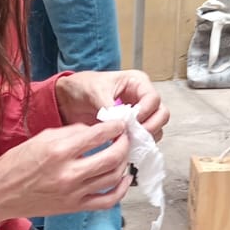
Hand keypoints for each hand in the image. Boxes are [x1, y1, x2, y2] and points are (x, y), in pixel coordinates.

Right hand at [0, 121, 131, 227]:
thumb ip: (71, 132)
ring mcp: (74, 193)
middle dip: (124, 144)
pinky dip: (121, 190)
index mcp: (59, 150)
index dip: (115, 126)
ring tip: (121, 155)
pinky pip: (108, 201)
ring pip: (114, 177)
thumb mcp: (41, 138)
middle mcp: (69, 173)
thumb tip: (96, 131)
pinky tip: (124, 179)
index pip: (99, 134)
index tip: (119, 124)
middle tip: (124, 138)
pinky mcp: (74, 207)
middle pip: (113, 157)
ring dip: (123, 163)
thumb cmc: (16, 164)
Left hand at [55, 70, 169, 142]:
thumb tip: (121, 126)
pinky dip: (139, 144)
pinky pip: (144, 138)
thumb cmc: (82, 87)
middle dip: (151, 126)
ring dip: (146, 137)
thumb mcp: (95, 92)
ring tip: (129, 142)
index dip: (146, 112)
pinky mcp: (132, 128)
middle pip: (161, 114)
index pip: (153, 99)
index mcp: (137, 83)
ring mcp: (139, 114)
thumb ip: (109, 108)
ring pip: (156, 127)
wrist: (68, 99)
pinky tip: (126, 146)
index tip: (132, 122)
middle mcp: (142, 98)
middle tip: (135, 136)